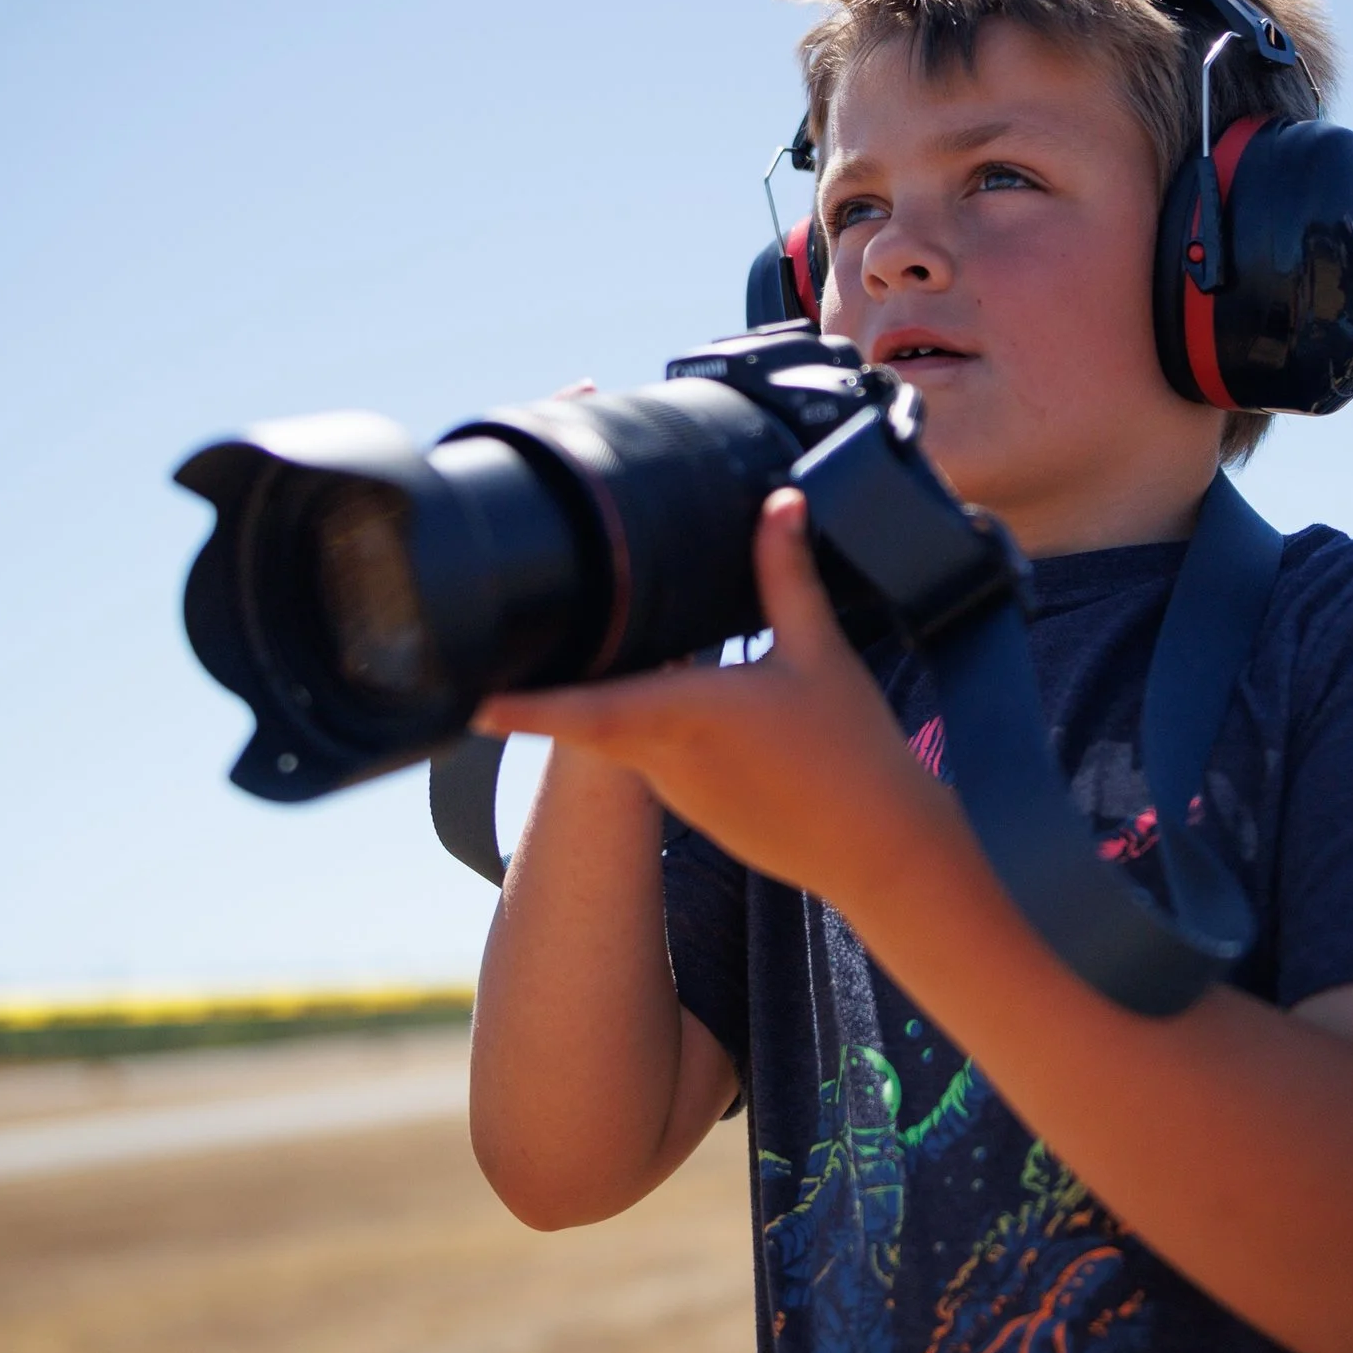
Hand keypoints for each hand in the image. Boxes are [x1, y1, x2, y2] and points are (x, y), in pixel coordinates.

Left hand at [473, 488, 963, 904]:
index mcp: (687, 713)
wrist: (881, 851)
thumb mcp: (821, 652)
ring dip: (604, 700)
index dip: (526, 707)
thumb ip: (786, 574)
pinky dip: (642, 726)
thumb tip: (778, 501)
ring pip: (617, 733)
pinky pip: (648, 756)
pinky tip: (664, 699)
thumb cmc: (853, 753)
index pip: (585, 710)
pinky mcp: (692, 809)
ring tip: (590, 649)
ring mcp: (674, 790)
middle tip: (507, 648)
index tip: (472, 703)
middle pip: (587, 713)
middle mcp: (665, 756)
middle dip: (549, 684)